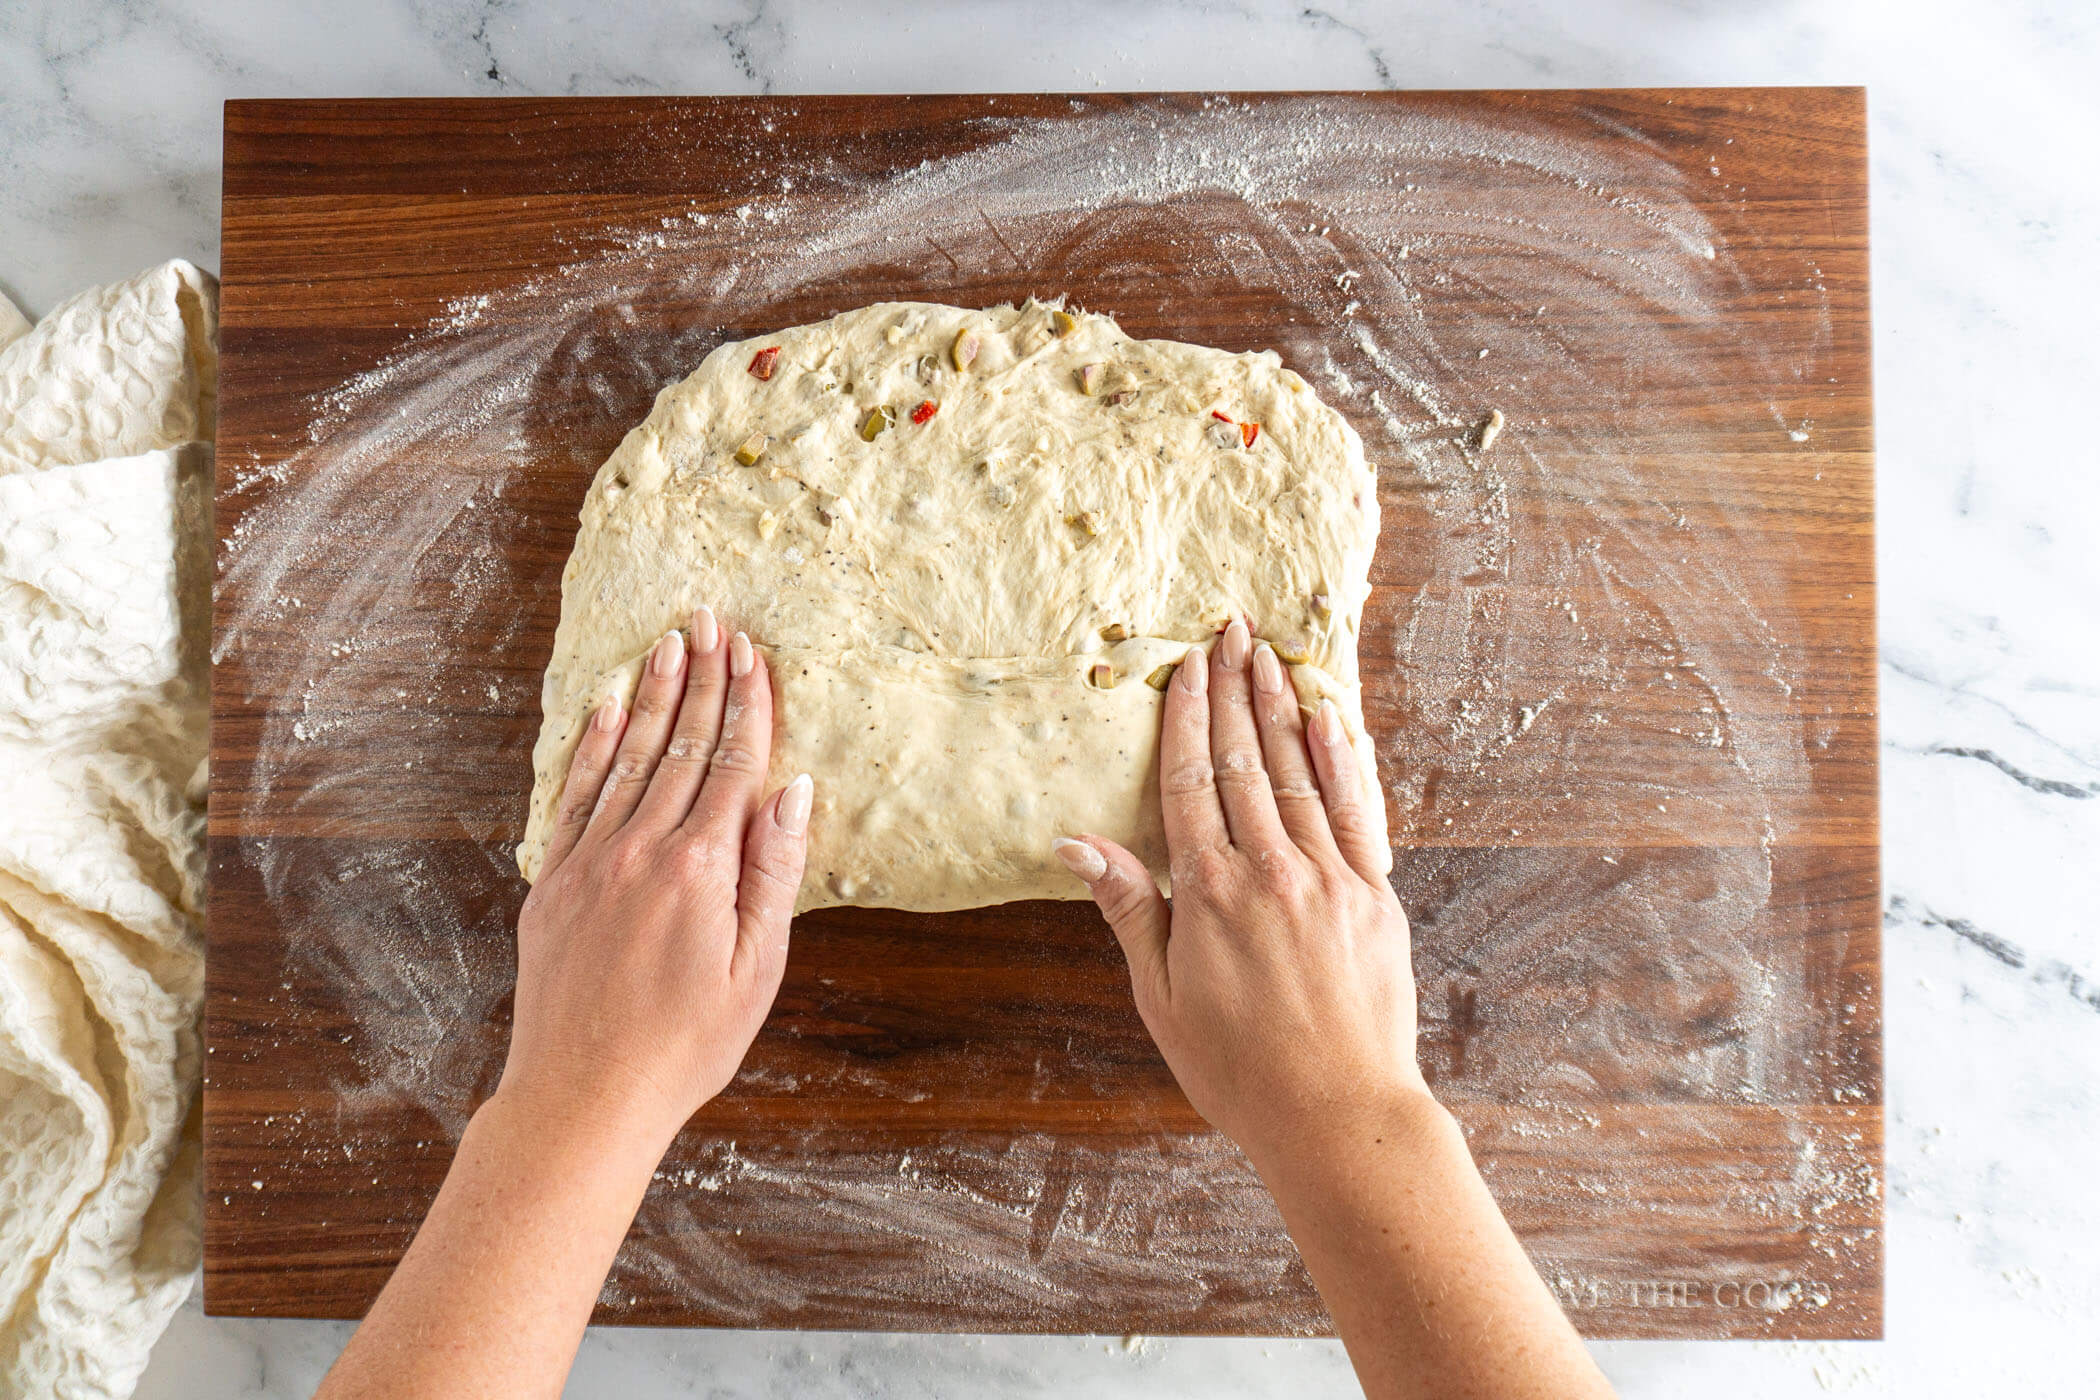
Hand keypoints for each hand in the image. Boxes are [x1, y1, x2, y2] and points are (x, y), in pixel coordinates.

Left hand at [503, 606, 811, 1150]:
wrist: (582, 1097)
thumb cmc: (685, 1046)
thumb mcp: (756, 968)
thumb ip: (773, 873)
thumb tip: (792, 792)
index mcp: (700, 869)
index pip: (732, 764)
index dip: (747, 703)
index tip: (754, 652)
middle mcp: (641, 851)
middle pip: (681, 746)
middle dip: (702, 678)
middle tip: (712, 620)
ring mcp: (590, 862)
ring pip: (628, 758)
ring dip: (653, 696)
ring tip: (669, 642)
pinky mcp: (553, 882)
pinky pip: (576, 795)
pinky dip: (594, 747)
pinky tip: (608, 709)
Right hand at [1054, 618, 1422, 1166]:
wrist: (1339, 1116)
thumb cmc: (1239, 1071)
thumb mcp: (1160, 997)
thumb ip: (1127, 908)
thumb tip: (1075, 842)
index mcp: (1208, 894)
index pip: (1190, 782)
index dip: (1186, 718)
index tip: (1183, 666)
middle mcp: (1269, 871)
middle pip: (1245, 760)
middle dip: (1232, 690)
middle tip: (1226, 630)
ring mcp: (1329, 879)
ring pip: (1299, 772)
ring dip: (1281, 706)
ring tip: (1267, 653)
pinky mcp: (1376, 897)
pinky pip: (1357, 811)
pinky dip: (1343, 760)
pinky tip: (1331, 717)